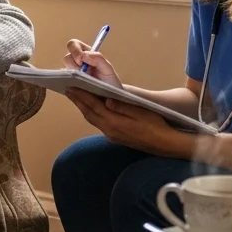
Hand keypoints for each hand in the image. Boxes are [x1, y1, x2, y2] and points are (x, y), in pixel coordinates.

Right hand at [63, 38, 121, 88]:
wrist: (111, 97)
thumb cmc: (110, 80)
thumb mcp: (108, 68)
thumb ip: (98, 58)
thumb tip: (83, 55)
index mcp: (86, 54)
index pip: (74, 44)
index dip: (75, 51)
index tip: (81, 61)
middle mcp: (77, 62)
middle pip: (67, 57)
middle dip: (74, 65)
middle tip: (83, 73)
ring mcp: (72, 73)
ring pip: (64, 70)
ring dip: (73, 75)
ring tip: (84, 81)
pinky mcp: (70, 83)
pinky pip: (64, 81)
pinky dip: (69, 83)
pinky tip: (78, 87)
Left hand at [65, 89, 186, 155]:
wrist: (164, 144)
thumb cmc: (155, 125)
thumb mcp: (141, 112)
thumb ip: (123, 107)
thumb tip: (107, 99)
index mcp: (114, 122)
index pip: (94, 106)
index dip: (81, 96)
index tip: (71, 86)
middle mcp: (109, 130)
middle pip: (89, 113)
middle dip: (78, 101)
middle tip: (68, 89)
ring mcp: (111, 135)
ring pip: (92, 119)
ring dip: (83, 107)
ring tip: (76, 97)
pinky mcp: (115, 137)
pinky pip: (98, 123)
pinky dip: (91, 114)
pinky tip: (91, 109)